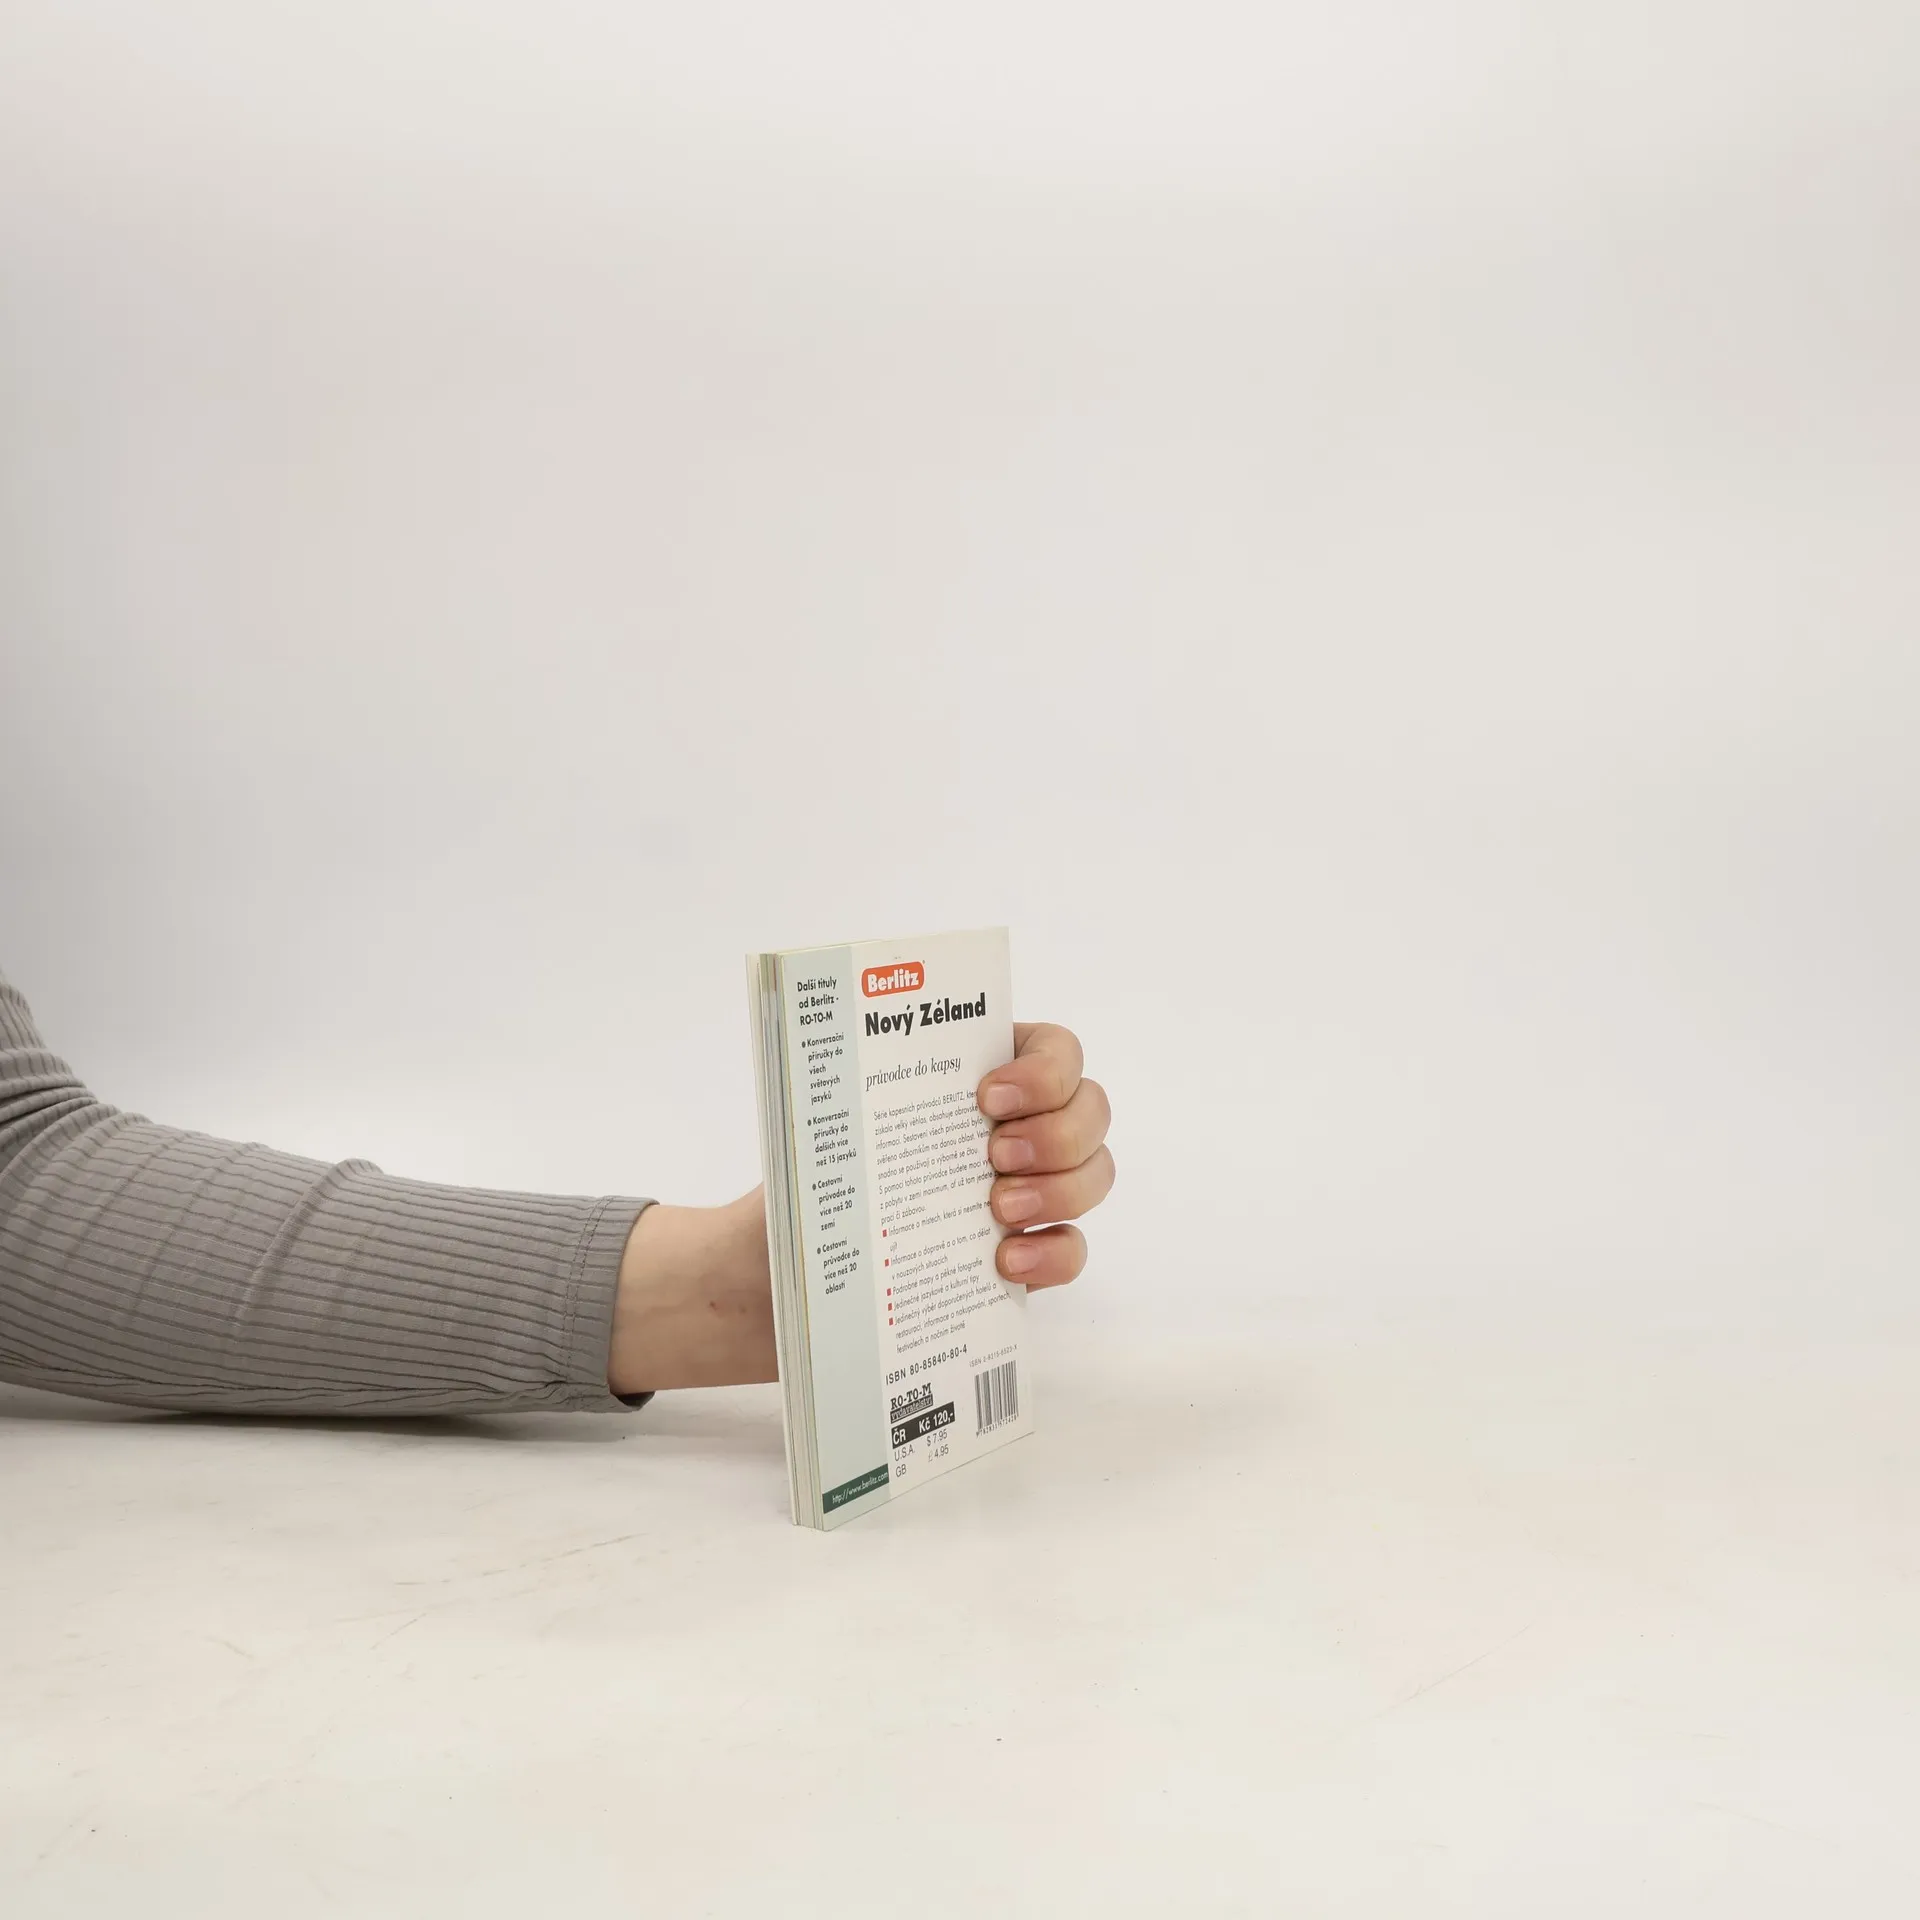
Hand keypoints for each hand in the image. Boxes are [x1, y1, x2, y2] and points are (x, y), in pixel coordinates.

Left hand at [608, 1021, 1110, 1393]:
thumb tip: (865, 1072)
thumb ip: (857, 1105)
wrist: (760, 1291)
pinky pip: (1072, 1250)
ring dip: (1063, 1188)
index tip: (987, 1098)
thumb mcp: (816, 1138)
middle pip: (1090, 1108)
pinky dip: (1054, 1254)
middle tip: (993, 1156)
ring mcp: (1019, 1197)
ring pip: (1094, 1175)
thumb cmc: (790, 1197)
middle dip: (1060, 1130)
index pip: (1053, 1048)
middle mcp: (1006, 1129)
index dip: (1044, 1068)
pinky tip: (1005, 1264)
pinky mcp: (1014, 1263)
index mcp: (967, 1076)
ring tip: (998, 1212)